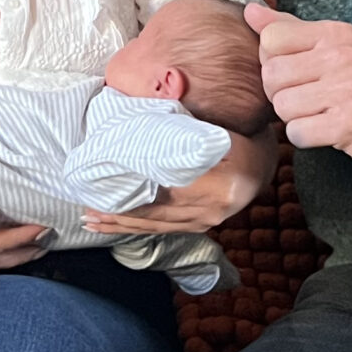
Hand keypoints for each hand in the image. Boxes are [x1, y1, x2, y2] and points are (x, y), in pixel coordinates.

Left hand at [81, 128, 277, 236]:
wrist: (264, 162)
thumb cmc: (238, 136)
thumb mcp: (215, 129)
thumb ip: (182, 133)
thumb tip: (136, 123)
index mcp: (217, 183)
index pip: (165, 191)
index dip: (130, 194)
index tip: (101, 190)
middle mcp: (212, 208)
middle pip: (156, 214)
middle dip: (118, 214)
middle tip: (87, 210)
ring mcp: (208, 221)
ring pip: (157, 226)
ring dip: (123, 224)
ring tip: (94, 221)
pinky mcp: (202, 226)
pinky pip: (165, 229)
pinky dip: (139, 228)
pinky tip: (119, 226)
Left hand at [245, 1, 351, 172]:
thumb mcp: (340, 45)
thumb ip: (293, 29)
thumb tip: (251, 11)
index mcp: (335, 34)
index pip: (270, 39)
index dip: (272, 61)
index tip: (293, 72)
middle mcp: (340, 58)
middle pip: (271, 76)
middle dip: (282, 93)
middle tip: (307, 99)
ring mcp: (345, 91)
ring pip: (282, 107)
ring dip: (295, 118)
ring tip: (320, 114)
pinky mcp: (347, 125)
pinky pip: (297, 133)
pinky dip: (306, 137)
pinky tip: (326, 131)